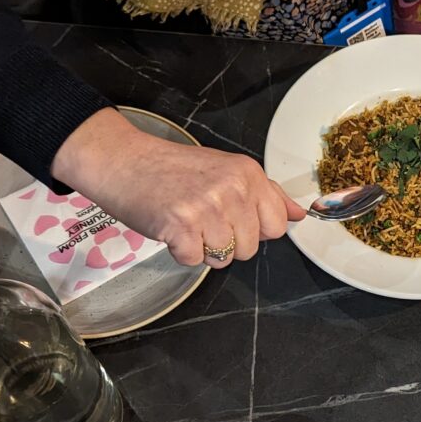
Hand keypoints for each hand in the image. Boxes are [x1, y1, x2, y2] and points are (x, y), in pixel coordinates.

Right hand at [51, 108, 305, 267]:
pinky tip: (171, 229)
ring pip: (224, 257)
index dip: (255, 230)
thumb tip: (297, 215)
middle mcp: (232, 188)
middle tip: (202, 219)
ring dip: (203, 248)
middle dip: (228, 243)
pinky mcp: (181, 226)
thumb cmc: (172, 170)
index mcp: (248, 174)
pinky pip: (195, 260)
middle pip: (250, 248)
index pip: (277, 226)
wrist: (122, 161)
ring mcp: (207, 207)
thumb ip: (266, 194)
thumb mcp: (227, 171)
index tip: (233, 218)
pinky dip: (180, 252)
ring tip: (186, 222)